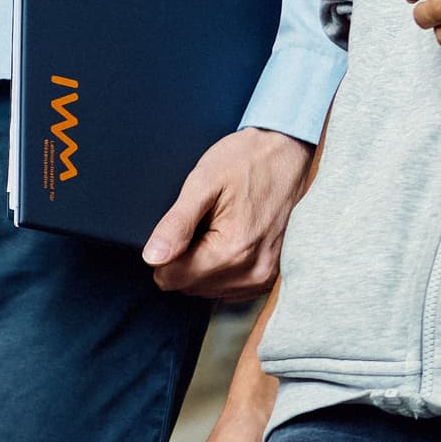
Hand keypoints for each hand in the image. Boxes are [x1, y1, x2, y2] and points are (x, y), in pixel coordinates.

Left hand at [143, 127, 312, 300]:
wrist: (288, 152)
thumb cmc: (248, 160)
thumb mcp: (203, 182)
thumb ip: (176, 224)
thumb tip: (153, 257)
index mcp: (233, 250)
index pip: (172, 278)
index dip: (165, 252)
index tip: (183, 225)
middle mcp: (252, 271)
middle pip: (189, 285)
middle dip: (186, 257)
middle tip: (204, 221)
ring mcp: (265, 277)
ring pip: (206, 289)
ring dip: (204, 264)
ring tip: (220, 227)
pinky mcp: (271, 277)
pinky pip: (227, 287)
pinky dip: (221, 268)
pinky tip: (232, 239)